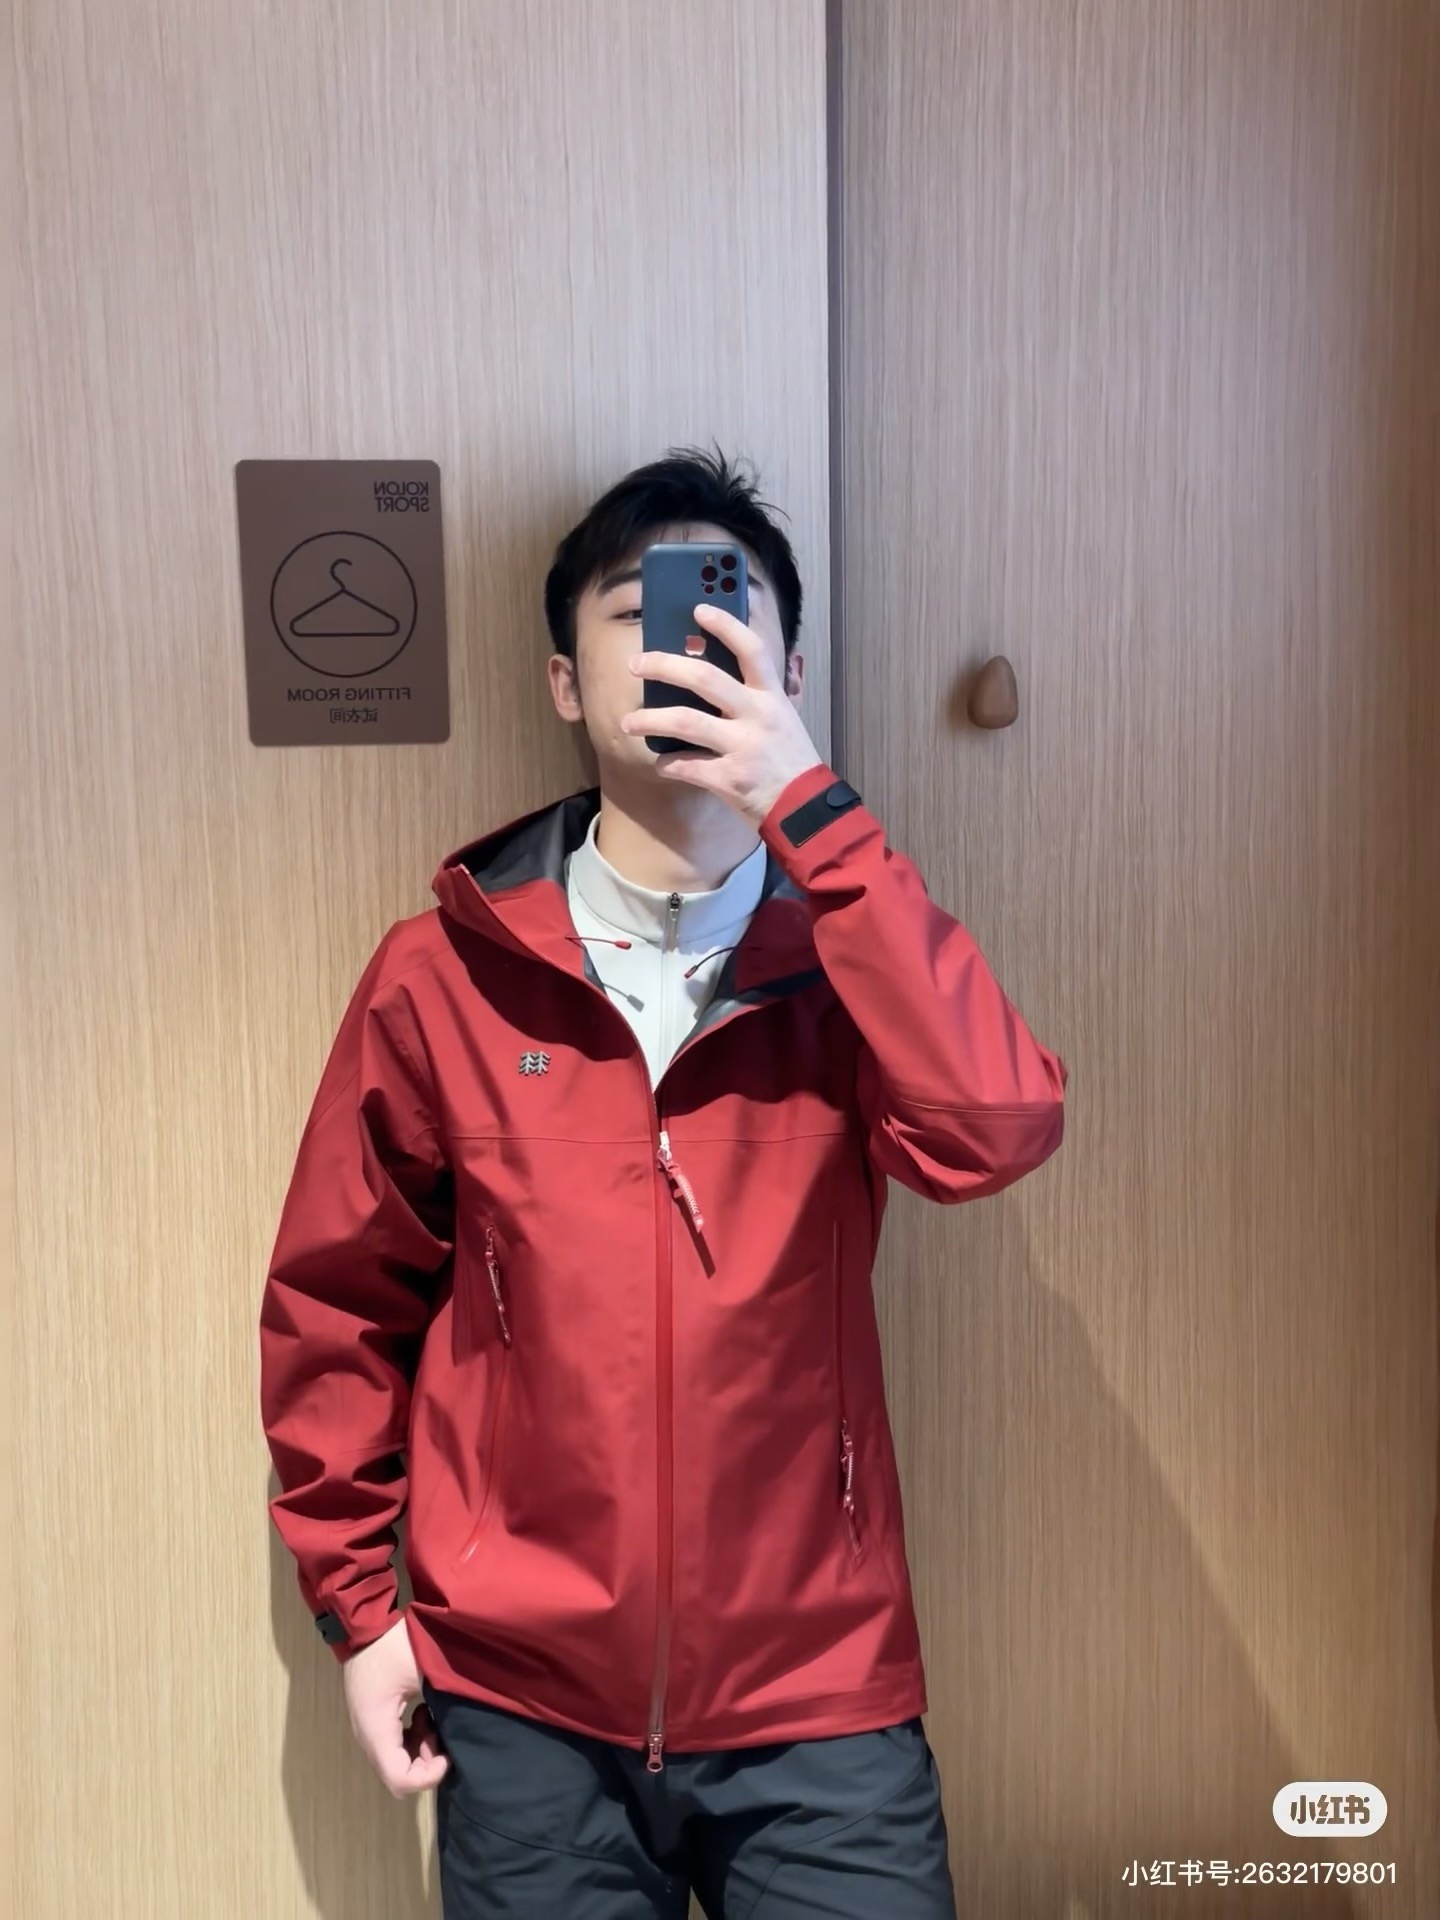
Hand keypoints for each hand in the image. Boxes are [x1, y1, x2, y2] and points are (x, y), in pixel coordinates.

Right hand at [341, 1615, 448, 1797]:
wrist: (366, 1625)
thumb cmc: (394, 1645)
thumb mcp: (423, 1670)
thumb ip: (441, 1700)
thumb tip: (463, 1723)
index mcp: (377, 1728)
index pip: (399, 1779)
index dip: (427, 1776)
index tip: (446, 1753)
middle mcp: (367, 1737)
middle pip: (398, 1777)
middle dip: (425, 1762)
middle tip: (439, 1730)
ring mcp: (367, 1730)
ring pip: (396, 1763)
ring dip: (419, 1749)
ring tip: (431, 1717)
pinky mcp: (373, 1720)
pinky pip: (393, 1746)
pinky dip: (411, 1739)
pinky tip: (422, 1712)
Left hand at [621, 603, 822, 826]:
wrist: (806, 810)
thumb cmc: (792, 762)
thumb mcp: (787, 719)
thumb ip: (770, 693)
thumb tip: (760, 661)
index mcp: (772, 697)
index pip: (751, 650)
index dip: (725, 625)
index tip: (698, 610)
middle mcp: (757, 716)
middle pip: (705, 678)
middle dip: (664, 666)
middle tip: (636, 664)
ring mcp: (742, 748)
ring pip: (684, 722)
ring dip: (649, 719)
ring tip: (628, 722)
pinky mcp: (729, 779)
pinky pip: (685, 765)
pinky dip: (667, 764)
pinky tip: (662, 763)